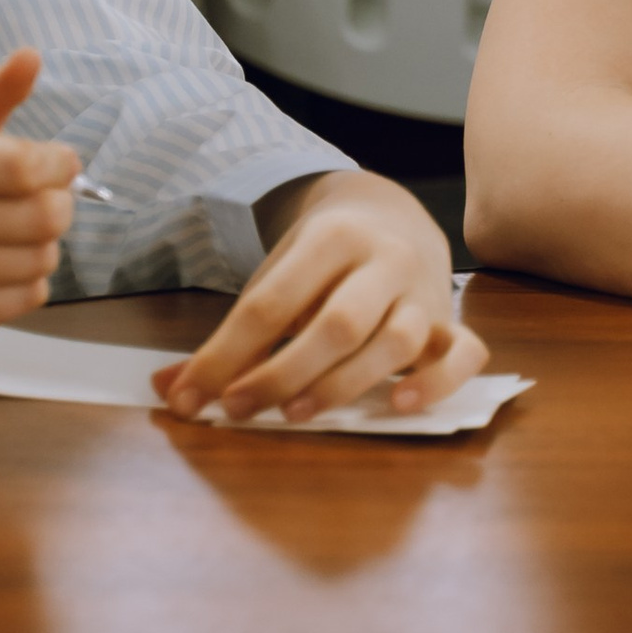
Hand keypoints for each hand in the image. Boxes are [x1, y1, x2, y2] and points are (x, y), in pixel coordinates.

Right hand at [0, 48, 75, 345]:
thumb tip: (31, 55)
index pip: (24, 167)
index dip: (60, 165)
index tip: (58, 163)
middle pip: (42, 217)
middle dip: (59, 205)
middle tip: (43, 201)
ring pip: (40, 259)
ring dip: (44, 244)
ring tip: (15, 234)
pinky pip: (28, 297)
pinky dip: (30, 281)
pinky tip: (1, 266)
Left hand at [154, 171, 481, 424]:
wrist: (391, 217)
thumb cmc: (321, 263)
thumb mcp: (273, 279)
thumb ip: (229, 338)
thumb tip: (168, 390)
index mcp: (330, 238)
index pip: (271, 304)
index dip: (227, 355)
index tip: (192, 398)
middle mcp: (384, 261)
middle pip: (338, 324)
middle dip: (283, 373)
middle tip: (240, 409)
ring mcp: (424, 292)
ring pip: (397, 342)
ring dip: (345, 384)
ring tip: (299, 414)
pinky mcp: (451, 322)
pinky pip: (463, 354)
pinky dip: (436, 383)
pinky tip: (397, 407)